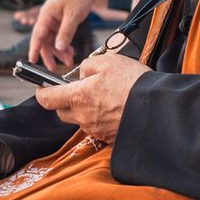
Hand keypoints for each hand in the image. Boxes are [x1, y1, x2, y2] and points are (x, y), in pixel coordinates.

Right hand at [30, 0, 97, 69]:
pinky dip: (64, 44)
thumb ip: (65, 33)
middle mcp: (48, 18)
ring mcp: (54, 19)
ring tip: (70, 60)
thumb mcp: (73, 15)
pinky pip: (60, 35)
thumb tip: (58, 48)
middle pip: (44, 40)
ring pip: (53, 40)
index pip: (37, 35)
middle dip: (49, 55)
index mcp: (46, 15)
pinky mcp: (61, 20)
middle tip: (55, 69)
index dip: (34, 49)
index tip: (31, 61)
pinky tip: (71, 51)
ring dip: (59, 51)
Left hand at [33, 53, 150, 143]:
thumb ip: (86, 66)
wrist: (157, 108)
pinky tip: (113, 108)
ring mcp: (96, 129)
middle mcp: (83, 117)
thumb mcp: (107, 61)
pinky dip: (99, 118)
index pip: (47, 99)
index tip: (42, 87)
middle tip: (77, 89)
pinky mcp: (109, 138)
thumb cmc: (132, 82)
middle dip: (64, 101)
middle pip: (62, 112)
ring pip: (80, 120)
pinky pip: (96, 127)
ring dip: (84, 109)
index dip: (42, 92)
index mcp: (78, 97)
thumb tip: (80, 75)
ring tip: (103, 96)